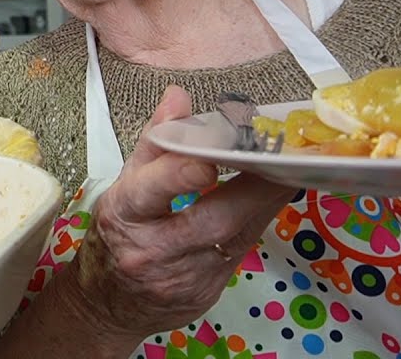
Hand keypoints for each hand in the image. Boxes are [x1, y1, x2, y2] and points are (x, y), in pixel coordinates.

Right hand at [71, 86, 295, 339]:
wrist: (108, 304)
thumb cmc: (115, 235)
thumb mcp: (123, 185)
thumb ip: (155, 142)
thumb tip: (178, 96)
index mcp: (125, 214)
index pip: (151, 190)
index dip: (182, 173)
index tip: (212, 153)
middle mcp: (153, 249)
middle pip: (210, 220)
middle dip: (251, 187)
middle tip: (284, 156)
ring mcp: (184, 276)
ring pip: (236, 237)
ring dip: (266, 201)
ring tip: (292, 169)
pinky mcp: (208, 292)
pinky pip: (240, 252)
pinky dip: (259, 220)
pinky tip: (274, 196)